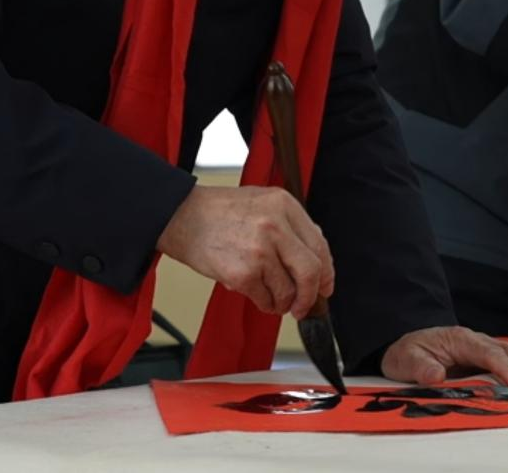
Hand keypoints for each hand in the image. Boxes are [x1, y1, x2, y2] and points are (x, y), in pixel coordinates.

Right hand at [157, 185, 333, 318]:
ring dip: (284, 303)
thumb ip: (290, 224)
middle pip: (311, 271)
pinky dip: (265, 304)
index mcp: (284, 205)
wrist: (181, 216)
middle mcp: (276, 226)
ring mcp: (260, 250)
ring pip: (288, 290)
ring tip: (274, 300)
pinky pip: (265, 299)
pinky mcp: (242, 273)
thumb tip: (314, 254)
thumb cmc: (219, 212)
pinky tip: (258, 296)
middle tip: (305, 305)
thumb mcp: (262, 203)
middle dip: (310, 295)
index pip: (319, 244)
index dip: (326, 272)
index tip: (325, 285)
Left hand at [380, 326, 507, 387]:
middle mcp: (482, 341)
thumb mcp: (404, 359)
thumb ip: (419, 366)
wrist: (412, 345)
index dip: (506, 370)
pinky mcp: (496, 359)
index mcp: (462, 339)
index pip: (489, 354)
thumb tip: (435, 374)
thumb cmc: (411, 352)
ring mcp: (491, 349)